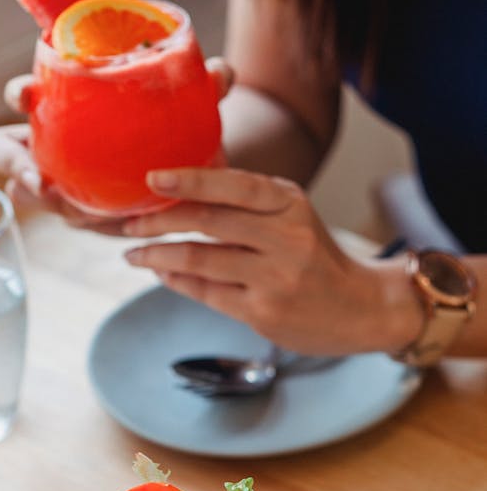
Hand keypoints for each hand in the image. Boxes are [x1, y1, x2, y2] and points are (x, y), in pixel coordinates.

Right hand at [0, 61, 233, 231]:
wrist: (190, 165)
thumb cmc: (172, 123)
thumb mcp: (189, 104)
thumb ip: (203, 89)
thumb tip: (220, 72)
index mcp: (61, 105)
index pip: (22, 96)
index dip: (17, 95)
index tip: (25, 97)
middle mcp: (50, 143)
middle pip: (3, 151)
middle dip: (14, 164)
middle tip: (39, 181)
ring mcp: (60, 181)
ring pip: (32, 193)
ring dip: (49, 202)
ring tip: (74, 210)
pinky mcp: (83, 212)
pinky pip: (75, 219)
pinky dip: (93, 222)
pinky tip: (118, 225)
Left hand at [123, 166, 423, 355]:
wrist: (361, 307)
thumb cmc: (314, 255)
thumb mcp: (291, 214)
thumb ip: (246, 201)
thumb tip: (179, 187)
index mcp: (289, 201)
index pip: (233, 184)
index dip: (188, 180)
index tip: (151, 179)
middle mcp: (285, 236)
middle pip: (207, 221)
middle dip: (157, 222)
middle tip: (128, 224)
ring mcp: (274, 276)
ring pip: (198, 259)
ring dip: (156, 255)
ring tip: (134, 253)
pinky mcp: (263, 311)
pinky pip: (206, 292)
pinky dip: (176, 281)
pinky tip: (162, 273)